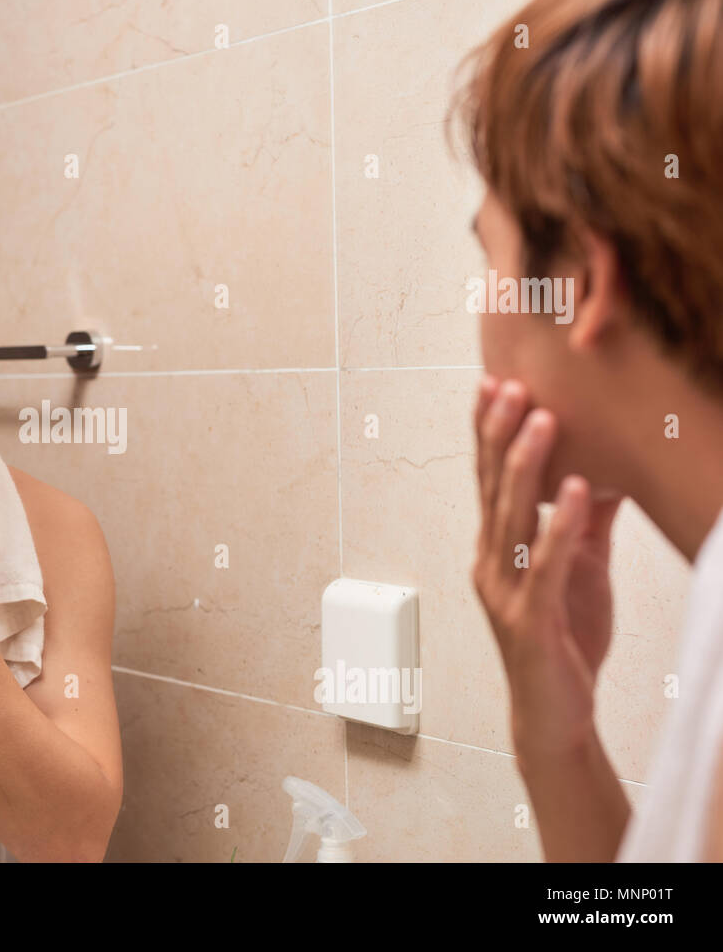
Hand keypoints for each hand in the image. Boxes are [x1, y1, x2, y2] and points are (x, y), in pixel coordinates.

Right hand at [471, 376, 622, 760]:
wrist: (557, 714)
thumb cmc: (566, 639)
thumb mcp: (580, 569)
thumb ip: (586, 523)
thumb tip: (607, 471)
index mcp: (497, 548)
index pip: (489, 479)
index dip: (488, 432)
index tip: (494, 383)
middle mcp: (490, 563)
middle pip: (492, 487)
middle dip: (500, 433)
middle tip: (511, 384)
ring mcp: (505, 592)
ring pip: (512, 517)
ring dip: (527, 465)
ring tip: (544, 419)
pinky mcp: (530, 620)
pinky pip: (545, 565)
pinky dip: (559, 526)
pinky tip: (576, 492)